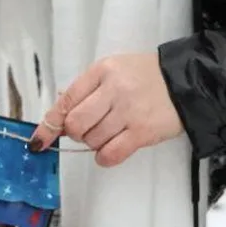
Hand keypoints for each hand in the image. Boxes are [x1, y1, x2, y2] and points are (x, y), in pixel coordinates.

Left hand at [29, 53, 183, 166]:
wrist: (186, 81)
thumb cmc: (145, 76)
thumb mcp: (112, 70)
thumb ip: (86, 90)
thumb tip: (59, 118)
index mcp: (101, 71)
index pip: (66, 100)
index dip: (49, 123)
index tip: (39, 139)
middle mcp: (113, 90)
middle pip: (75, 123)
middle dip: (75, 133)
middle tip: (86, 129)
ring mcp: (129, 112)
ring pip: (92, 140)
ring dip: (93, 143)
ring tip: (108, 132)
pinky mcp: (143, 132)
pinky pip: (111, 153)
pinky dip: (104, 157)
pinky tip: (109, 150)